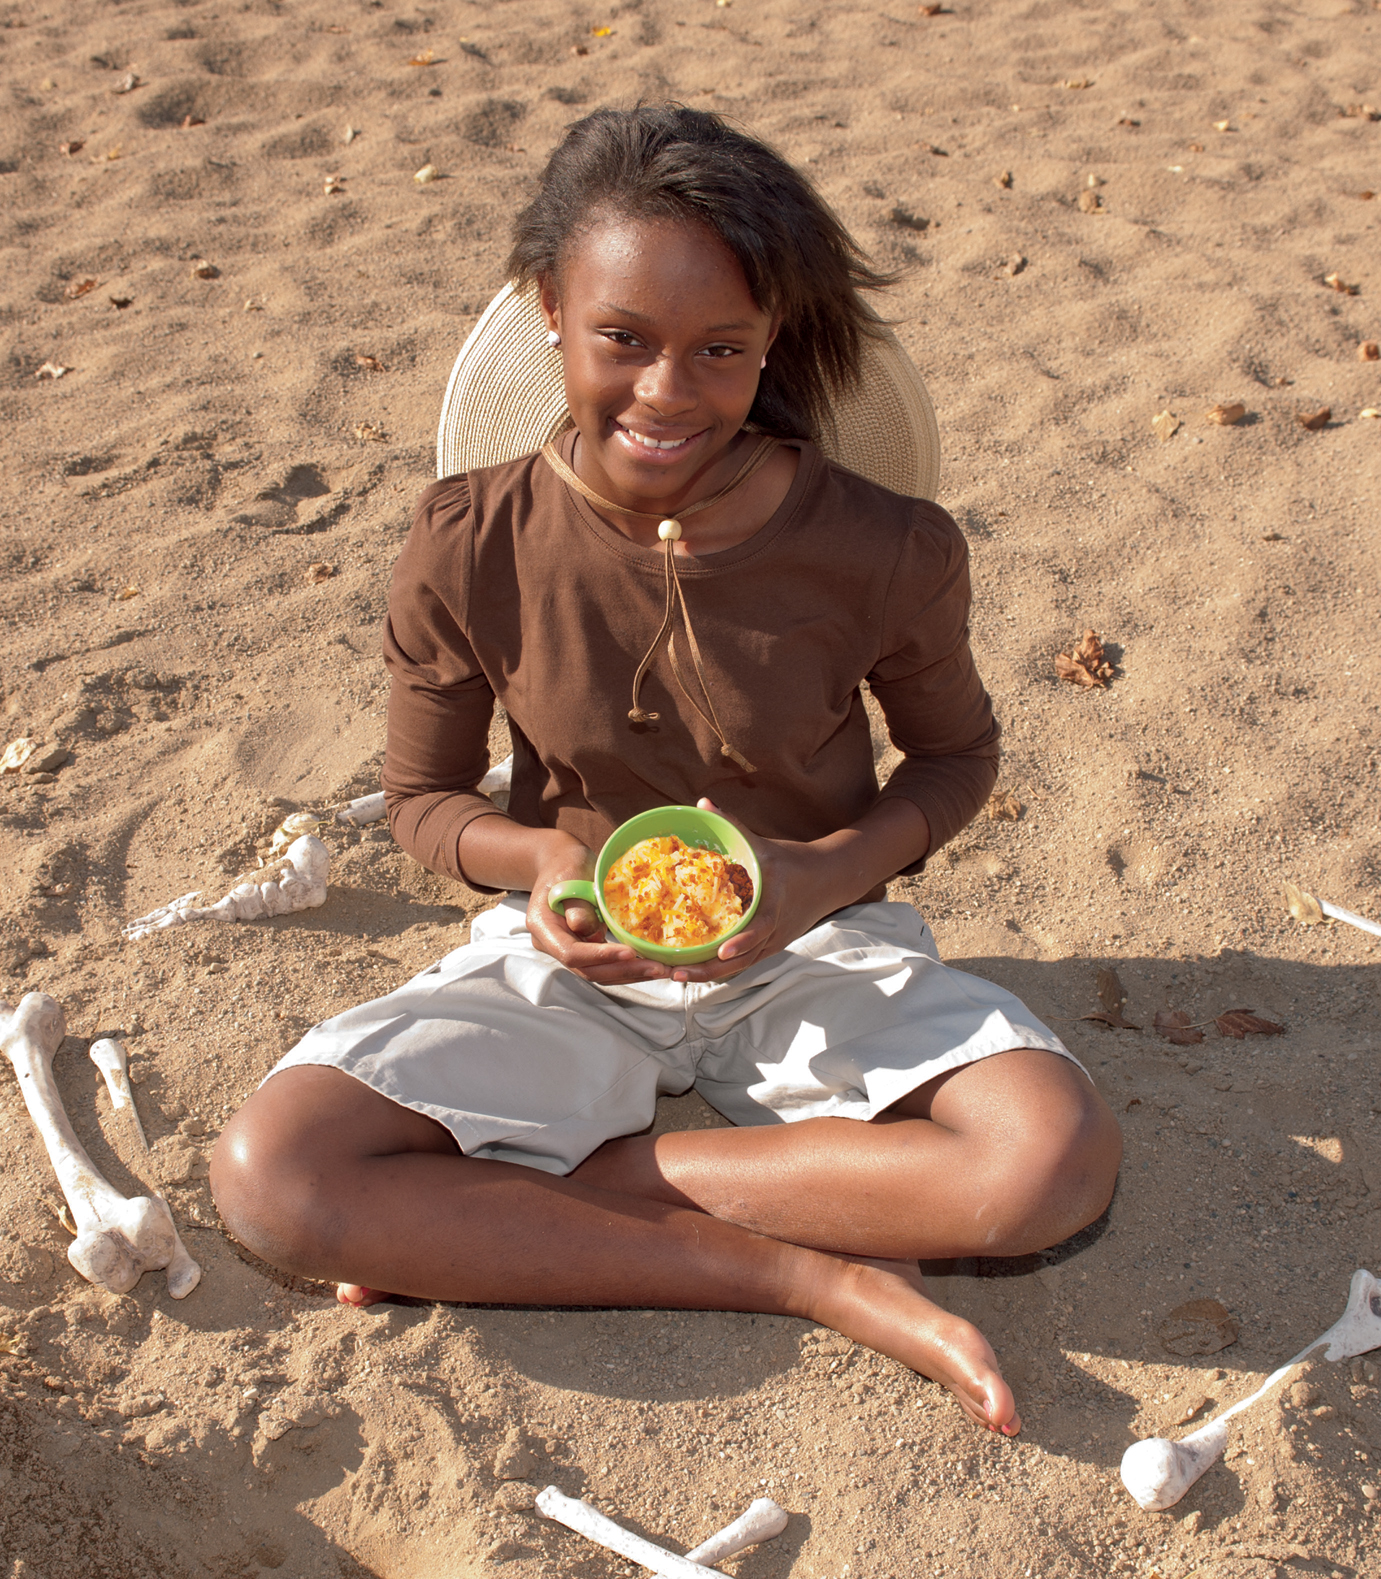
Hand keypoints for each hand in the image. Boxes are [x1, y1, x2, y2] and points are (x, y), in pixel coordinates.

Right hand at [525, 844, 672, 986]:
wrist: (561, 863)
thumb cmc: (566, 863)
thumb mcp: (571, 873)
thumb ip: (577, 903)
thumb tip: (586, 929)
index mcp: (542, 926)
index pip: (570, 953)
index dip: (600, 956)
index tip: (630, 952)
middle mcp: (551, 944)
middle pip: (586, 969)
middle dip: (623, 970)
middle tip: (657, 968)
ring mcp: (567, 948)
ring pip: (597, 972)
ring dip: (630, 973)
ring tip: (660, 969)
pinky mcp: (584, 948)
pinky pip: (604, 964)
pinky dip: (627, 966)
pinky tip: (650, 963)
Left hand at [664, 799, 833, 983]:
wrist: (829, 880)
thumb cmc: (793, 860)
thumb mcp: (764, 844)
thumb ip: (733, 825)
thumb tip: (702, 803)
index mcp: (775, 902)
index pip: (762, 927)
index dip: (742, 941)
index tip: (721, 952)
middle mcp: (775, 929)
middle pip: (742, 959)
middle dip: (709, 969)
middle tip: (677, 973)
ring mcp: (773, 943)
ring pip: (740, 967)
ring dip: (708, 975)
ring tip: (675, 976)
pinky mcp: (769, 948)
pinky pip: (742, 964)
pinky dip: (718, 970)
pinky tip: (691, 972)